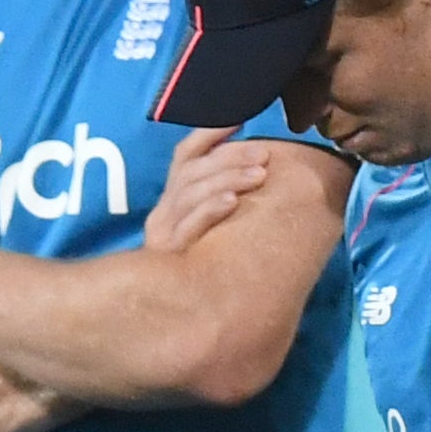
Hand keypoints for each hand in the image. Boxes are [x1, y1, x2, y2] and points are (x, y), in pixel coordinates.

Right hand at [146, 134, 290, 252]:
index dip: (208, 135)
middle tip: (264, 156)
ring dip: (227, 180)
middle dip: (230, 158)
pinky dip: (211, 209)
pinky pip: (190, 224)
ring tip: (258, 176)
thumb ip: (226, 199)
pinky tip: (233, 202)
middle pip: (192, 171)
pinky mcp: (170, 251)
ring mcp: (164, 230)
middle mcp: (165, 209)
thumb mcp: (211, 227)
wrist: (176, 311)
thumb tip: (266, 170)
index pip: (185, 154)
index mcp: (173, 197)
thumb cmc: (204, 265)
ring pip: (191, 192)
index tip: (239, 121)